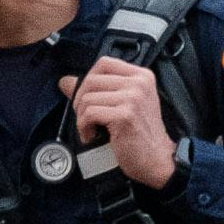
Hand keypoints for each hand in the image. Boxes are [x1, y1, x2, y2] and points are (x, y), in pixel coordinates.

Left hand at [63, 57, 177, 188]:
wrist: (158, 160)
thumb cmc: (142, 135)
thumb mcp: (125, 105)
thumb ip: (100, 89)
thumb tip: (66, 81)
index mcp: (142, 76)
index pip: (104, 63)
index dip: (88, 78)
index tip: (86, 96)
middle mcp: (139, 83)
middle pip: (92, 80)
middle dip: (80, 101)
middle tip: (85, 117)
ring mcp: (133, 98)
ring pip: (88, 98)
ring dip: (82, 117)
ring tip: (91, 129)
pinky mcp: (125, 115)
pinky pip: (90, 114)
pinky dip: (84, 127)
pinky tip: (92, 135)